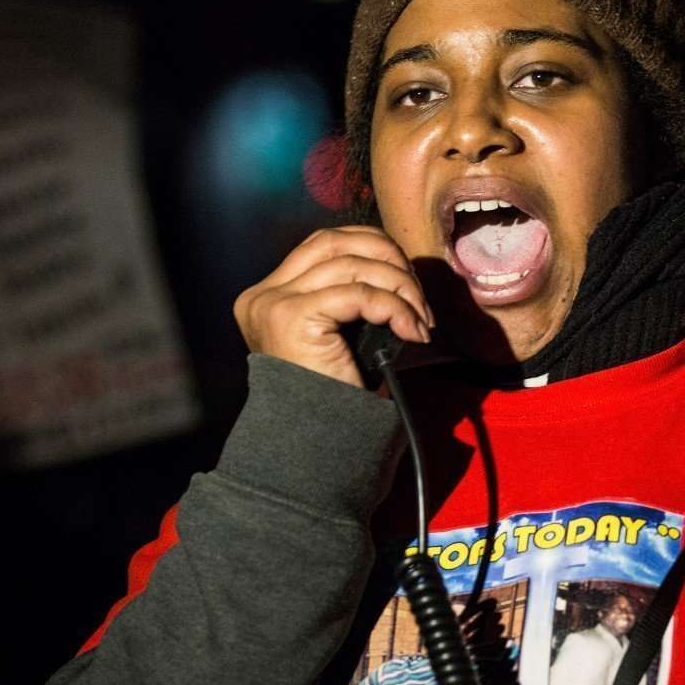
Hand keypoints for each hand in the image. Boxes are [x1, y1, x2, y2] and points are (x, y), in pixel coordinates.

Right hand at [233, 226, 434, 387]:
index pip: (324, 244)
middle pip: (335, 241)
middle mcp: (264, 294)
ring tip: (421, 319)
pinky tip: (413, 331)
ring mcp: (274, 303)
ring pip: (353, 265)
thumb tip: (397, 266)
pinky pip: (360, 294)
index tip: (407, 279)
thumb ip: (350, 294)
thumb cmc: (336, 394)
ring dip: (401, 288)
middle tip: (418, 294)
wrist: (320, 442)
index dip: (372, 248)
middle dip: (387, 258)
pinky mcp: (293, 317)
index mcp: (269, 295)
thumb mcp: (340, 333)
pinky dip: (396, 307)